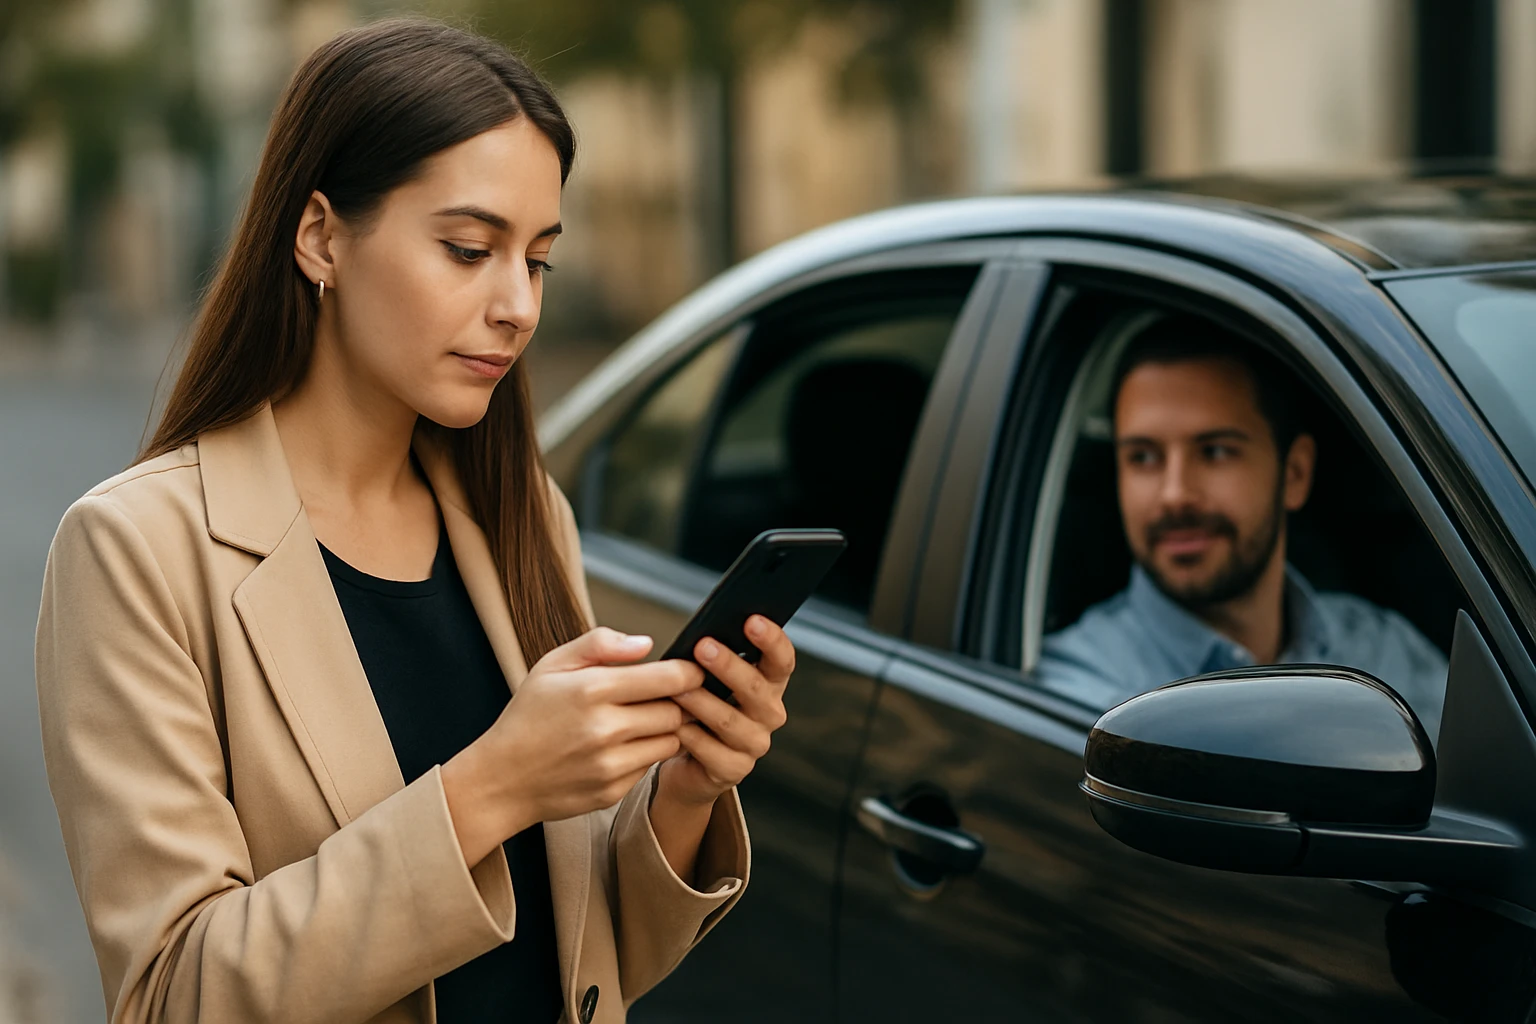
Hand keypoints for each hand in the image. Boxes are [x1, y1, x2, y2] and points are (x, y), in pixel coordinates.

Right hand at [442, 627, 703, 865]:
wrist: (501, 779)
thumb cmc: (528, 716)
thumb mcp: (551, 666)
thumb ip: (599, 644)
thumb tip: (647, 644)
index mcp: (592, 690)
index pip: (669, 678)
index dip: (688, 672)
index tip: (688, 671)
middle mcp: (605, 729)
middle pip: (676, 711)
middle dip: (676, 701)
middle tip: (661, 696)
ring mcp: (610, 764)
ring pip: (671, 741)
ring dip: (664, 729)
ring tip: (641, 720)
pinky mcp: (613, 791)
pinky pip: (650, 767)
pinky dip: (644, 754)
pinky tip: (621, 746)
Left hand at [657, 615, 794, 808]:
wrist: (690, 763)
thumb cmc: (699, 708)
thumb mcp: (709, 679)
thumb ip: (712, 658)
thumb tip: (699, 633)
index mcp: (769, 685)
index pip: (782, 660)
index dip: (772, 640)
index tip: (752, 620)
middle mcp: (769, 714)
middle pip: (756, 688)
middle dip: (728, 665)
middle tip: (702, 646)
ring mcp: (754, 744)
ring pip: (729, 720)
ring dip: (702, 702)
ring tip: (677, 688)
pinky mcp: (733, 770)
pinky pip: (711, 750)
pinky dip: (689, 735)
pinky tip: (673, 724)